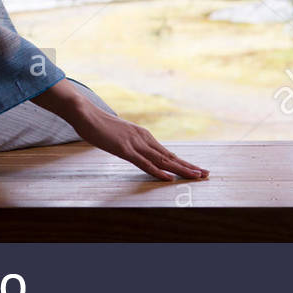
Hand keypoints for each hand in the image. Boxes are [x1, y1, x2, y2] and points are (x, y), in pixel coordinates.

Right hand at [68, 101, 209, 181]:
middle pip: (170, 157)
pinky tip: (169, 178)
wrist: (87, 114)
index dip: (183, 162)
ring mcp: (135, 144)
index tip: (196, 170)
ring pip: (163, 161)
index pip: (167, 153)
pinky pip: (144, 163)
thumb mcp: (120, 136)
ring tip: (196, 176)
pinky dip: (158, 172)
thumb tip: (137, 151)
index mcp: (144, 136)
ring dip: (180, 169)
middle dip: (189, 166)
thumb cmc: (101, 126)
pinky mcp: (124, 150)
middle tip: (206, 175)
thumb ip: (131, 143)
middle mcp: (144, 139)